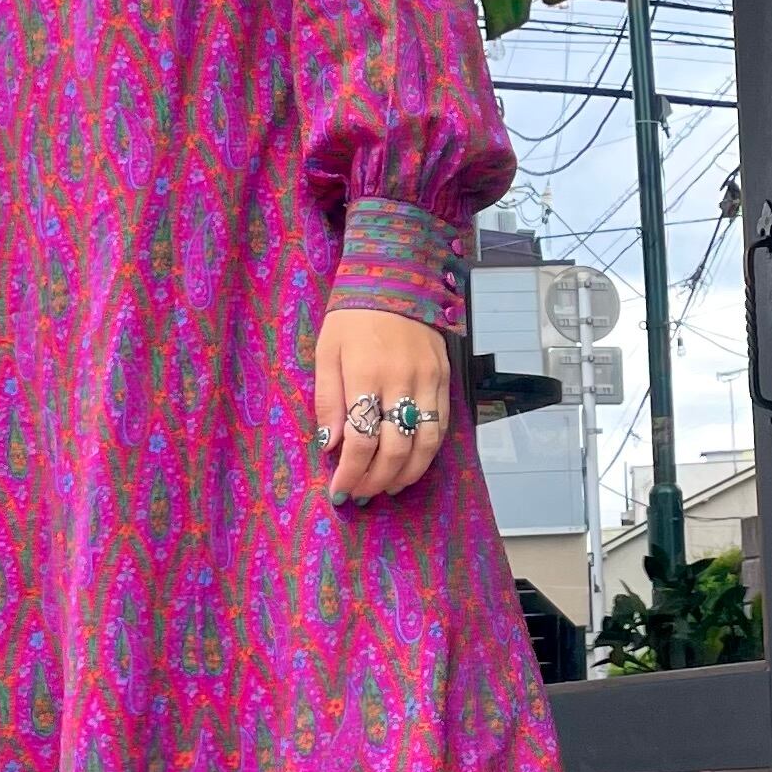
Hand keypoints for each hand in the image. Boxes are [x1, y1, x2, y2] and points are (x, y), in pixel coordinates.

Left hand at [314, 310, 449, 505]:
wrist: (396, 278)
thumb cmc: (353, 316)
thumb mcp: (326, 352)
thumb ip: (328, 400)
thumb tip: (330, 445)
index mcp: (366, 374)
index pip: (361, 439)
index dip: (350, 472)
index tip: (340, 489)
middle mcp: (402, 380)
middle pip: (395, 449)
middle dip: (376, 479)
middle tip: (360, 493)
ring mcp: (429, 381)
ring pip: (424, 444)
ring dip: (406, 473)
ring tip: (387, 486)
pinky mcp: (445, 378)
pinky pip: (441, 426)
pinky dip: (427, 452)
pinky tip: (411, 463)